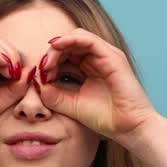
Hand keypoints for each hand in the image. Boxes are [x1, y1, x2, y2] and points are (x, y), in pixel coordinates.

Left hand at [34, 29, 162, 142]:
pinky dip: (70, 40)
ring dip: (58, 47)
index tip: (39, 77)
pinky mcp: (112, 56)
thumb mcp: (71, 105)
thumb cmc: (106, 118)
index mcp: (89, 69)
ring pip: (76, 38)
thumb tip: (36, 83)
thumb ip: (53, 94)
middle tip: (42, 69)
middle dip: (52, 54)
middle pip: (68, 45)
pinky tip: (56, 47)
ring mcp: (106, 55)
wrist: (130, 128)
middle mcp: (97, 59)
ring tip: (48, 62)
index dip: (49, 62)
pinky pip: (87, 40)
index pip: (65, 56)